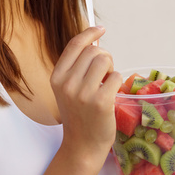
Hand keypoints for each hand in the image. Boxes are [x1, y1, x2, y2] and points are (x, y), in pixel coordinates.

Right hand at [50, 26, 121, 161]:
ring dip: (111, 69)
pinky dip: (117, 82)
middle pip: (93, 51)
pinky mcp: (101, 102)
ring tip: (107, 82)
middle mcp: (67, 83)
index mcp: (57, 77)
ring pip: (104, 60)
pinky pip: (116, 76)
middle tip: (105, 72)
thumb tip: (94, 41)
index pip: (74, 45)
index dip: (89, 34)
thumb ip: (76, 67)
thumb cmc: (79, 115)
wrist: (82, 145)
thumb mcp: (68, 89)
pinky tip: (111, 93)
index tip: (100, 29)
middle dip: (104, 57)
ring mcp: (83, 93)